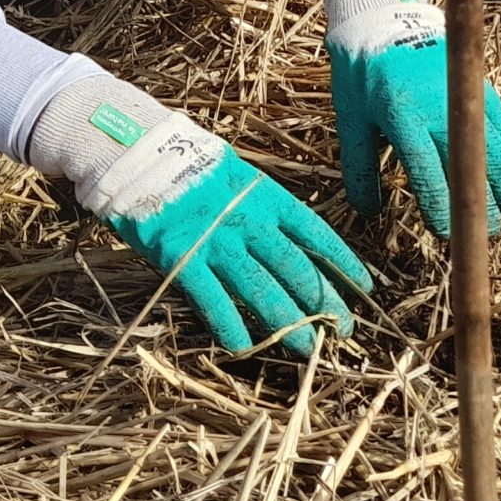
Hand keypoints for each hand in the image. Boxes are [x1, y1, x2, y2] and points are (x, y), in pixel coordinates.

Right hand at [110, 148, 372, 355]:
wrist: (135, 152)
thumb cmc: (186, 165)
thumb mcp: (235, 175)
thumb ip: (260, 207)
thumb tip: (287, 237)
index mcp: (265, 195)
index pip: (315, 232)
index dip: (342, 260)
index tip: (365, 285)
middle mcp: (247, 219)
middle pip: (295, 267)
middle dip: (324, 301)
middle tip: (344, 330)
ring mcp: (215, 240)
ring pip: (261, 288)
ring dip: (288, 322)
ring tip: (310, 348)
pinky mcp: (181, 257)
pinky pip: (212, 299)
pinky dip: (229, 325)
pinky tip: (244, 347)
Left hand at [322, 0, 500, 236]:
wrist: (385, 16)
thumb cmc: (362, 72)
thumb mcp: (351, 118)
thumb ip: (359, 165)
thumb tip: (368, 210)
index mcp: (403, 115)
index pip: (427, 170)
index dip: (439, 205)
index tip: (447, 232)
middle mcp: (439, 107)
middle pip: (466, 164)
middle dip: (479, 202)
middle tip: (489, 234)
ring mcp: (464, 94)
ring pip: (493, 144)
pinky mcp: (479, 84)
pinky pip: (500, 122)